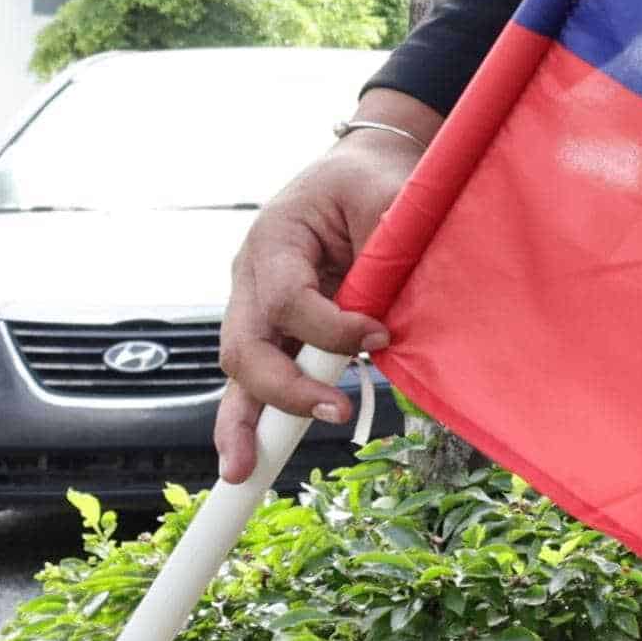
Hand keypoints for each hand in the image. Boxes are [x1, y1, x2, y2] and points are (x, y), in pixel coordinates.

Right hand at [213, 98, 435, 479]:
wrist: (358, 170)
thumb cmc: (372, 180)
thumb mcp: (387, 193)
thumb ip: (391, 240)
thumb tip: (401, 290)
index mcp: (276, 238)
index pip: (288, 297)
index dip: (330, 326)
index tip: (379, 336)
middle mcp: (253, 277)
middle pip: (246, 343)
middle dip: (280, 388)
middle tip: (332, 414)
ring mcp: (256, 306)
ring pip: (240, 369)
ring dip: (244, 420)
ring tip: (243, 470)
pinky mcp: (274, 329)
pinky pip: (257, 377)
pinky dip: (253, 418)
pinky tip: (248, 459)